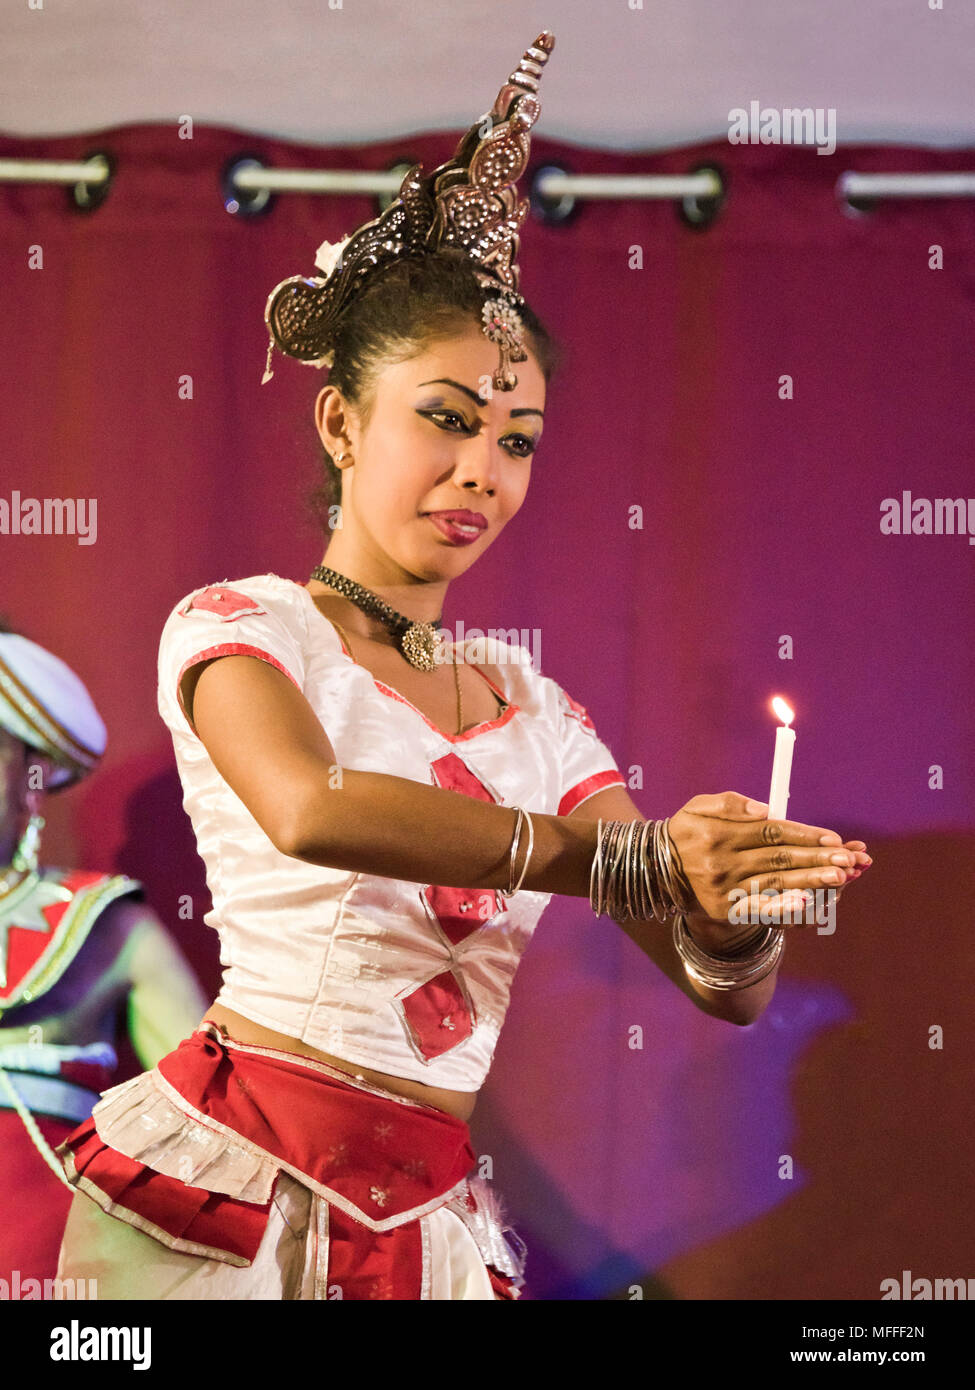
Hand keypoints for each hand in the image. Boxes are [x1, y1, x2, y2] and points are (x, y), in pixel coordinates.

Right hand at [666, 791, 870, 943]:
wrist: (655, 872)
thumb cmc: (685, 833)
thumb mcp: (698, 806)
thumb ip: (730, 803)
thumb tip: (765, 809)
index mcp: (720, 834)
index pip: (770, 832)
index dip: (804, 834)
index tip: (832, 837)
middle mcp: (723, 862)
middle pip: (779, 859)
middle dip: (817, 858)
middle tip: (849, 859)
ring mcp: (725, 889)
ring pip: (775, 884)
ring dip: (811, 881)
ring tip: (841, 877)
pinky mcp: (726, 910)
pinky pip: (759, 910)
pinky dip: (783, 907)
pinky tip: (806, 904)